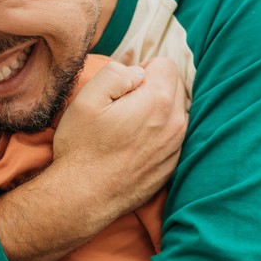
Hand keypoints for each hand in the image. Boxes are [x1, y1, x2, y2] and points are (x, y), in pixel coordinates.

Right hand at [54, 57, 187, 218]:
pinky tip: (135, 144)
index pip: (166, 64)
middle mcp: (175, 124)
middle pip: (175, 86)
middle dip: (153, 88)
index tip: (124, 88)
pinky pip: (174, 136)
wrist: (84, 197)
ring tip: (129, 126)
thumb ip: (117, 72)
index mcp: (158, 101)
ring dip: (158, 111)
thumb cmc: (82, 148)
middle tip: (123, 107)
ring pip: (177, 111)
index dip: (141, 69)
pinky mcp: (172, 166)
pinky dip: (159, 133)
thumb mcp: (87, 98)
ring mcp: (176, 147)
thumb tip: (137, 73)